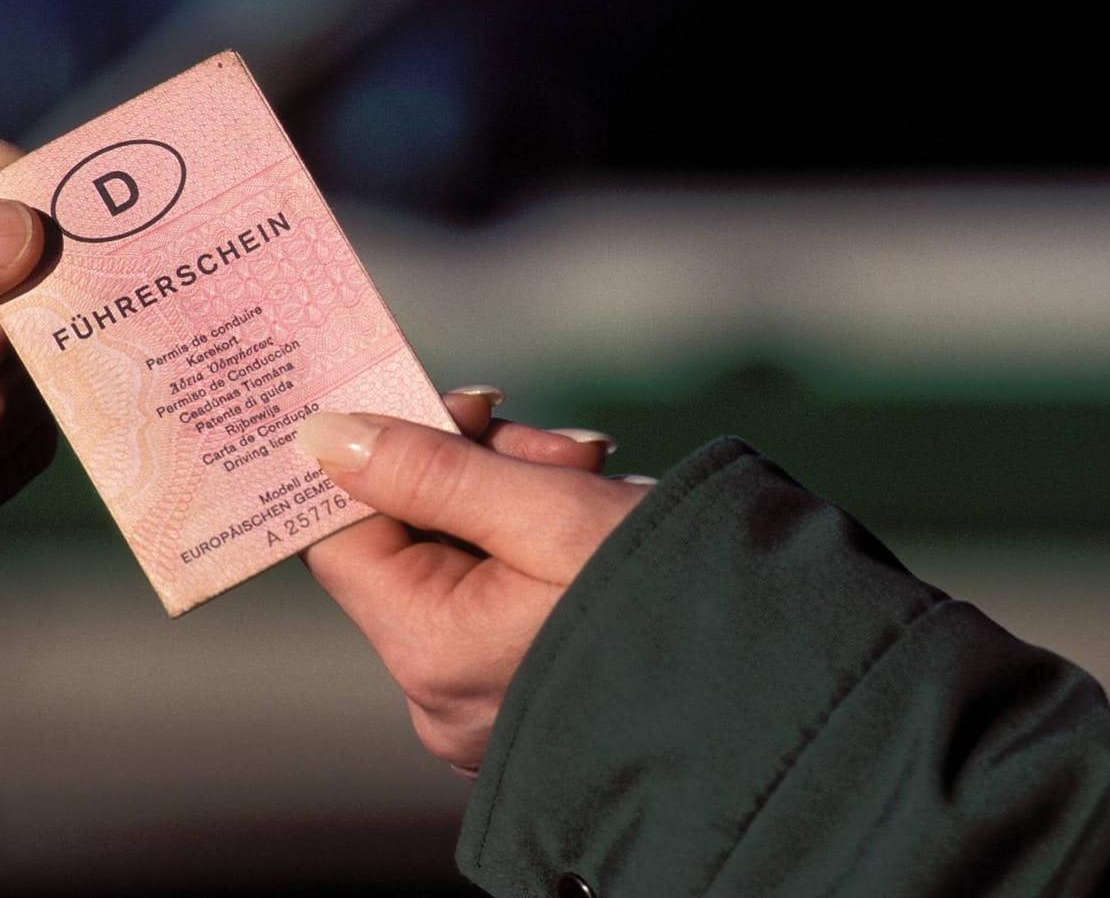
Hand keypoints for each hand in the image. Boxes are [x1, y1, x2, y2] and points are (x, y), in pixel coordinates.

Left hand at [298, 395, 651, 773]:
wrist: (790, 685)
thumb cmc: (675, 594)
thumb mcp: (550, 510)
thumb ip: (430, 468)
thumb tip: (319, 437)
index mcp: (431, 652)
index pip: (344, 535)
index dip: (378, 459)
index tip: (441, 407)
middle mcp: (441, 693)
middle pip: (409, 540)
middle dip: (475, 467)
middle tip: (559, 443)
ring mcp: (481, 702)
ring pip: (459, 558)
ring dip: (516, 493)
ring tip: (597, 476)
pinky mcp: (524, 694)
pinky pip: (496, 597)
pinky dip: (534, 544)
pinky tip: (597, 514)